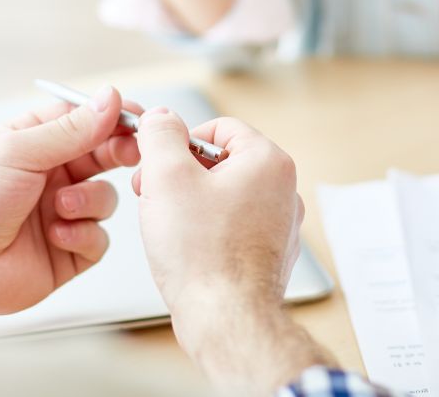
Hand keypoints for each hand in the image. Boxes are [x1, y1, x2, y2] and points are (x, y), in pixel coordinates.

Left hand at [0, 86, 140, 323]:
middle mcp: (54, 174)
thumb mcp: (19, 152)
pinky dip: (84, 235)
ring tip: (61, 209)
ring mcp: (63, 211)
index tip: (138, 118)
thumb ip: (72, 129)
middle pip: (106, 155)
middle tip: (128, 154)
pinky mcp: (69, 249)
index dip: (115, 117)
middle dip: (119, 153)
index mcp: (39, 142)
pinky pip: (100, 238)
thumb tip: (110, 98)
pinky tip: (57, 236)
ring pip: (107, 197)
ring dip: (89, 201)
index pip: (88, 119)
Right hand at [134, 111, 330, 393]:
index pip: (218, 128)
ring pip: (223, 194)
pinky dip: (206, 229)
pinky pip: (231, 224)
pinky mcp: (269, 252)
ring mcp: (279, 224)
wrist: (225, 320)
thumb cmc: (203, 255)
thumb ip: (161, 134)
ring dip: (190, 202)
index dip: (180, 142)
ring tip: (169, 224)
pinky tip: (188, 247)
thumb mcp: (167, 176)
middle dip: (182, 175)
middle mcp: (282, 189)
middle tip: (156, 194)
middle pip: (220, 161)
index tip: (160, 162)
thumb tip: (160, 118)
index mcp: (267, 161)